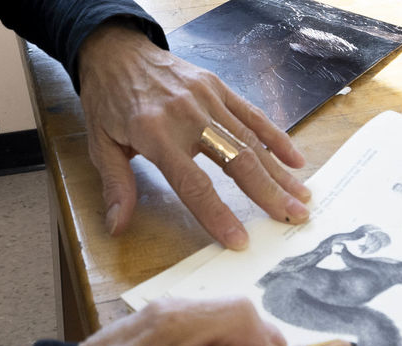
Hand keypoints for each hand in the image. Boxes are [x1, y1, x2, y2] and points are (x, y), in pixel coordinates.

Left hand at [78, 23, 311, 249]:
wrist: (115, 50)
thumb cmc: (108, 99)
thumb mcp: (99, 144)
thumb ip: (115, 185)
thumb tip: (118, 226)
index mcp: (155, 134)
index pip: (194, 183)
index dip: (218, 214)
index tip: (240, 239)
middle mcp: (187, 115)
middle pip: (236, 160)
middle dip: (268, 193)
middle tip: (294, 217)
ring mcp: (206, 98)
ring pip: (251, 139)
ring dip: (279, 171)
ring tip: (302, 196)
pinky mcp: (217, 86)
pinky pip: (252, 114)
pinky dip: (276, 137)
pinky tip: (295, 159)